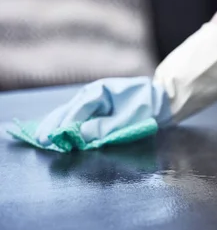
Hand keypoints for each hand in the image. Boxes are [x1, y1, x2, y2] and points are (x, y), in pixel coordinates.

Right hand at [34, 76, 171, 144]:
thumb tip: (79, 135)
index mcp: (101, 90)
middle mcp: (93, 92)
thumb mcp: (128, 118)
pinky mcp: (95, 107)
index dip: (66, 123)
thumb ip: (104, 127)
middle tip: (41, 140)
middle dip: (54, 124)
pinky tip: (55, 132)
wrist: (162, 100)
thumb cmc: (147, 106)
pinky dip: (65, 124)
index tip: (55, 137)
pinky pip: (76, 115)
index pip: (79, 108)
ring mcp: (93, 99)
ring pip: (69, 112)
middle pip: (68, 108)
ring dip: (56, 125)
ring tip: (42, 138)